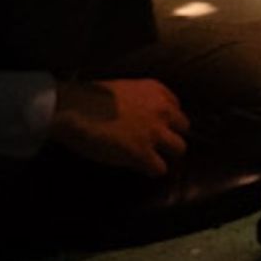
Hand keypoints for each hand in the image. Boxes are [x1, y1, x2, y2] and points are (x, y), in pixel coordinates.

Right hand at [49, 76, 187, 174]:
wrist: (76, 109)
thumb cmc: (89, 98)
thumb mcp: (122, 89)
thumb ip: (137, 100)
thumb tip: (136, 113)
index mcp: (155, 90)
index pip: (176, 107)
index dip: (166, 119)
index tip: (156, 126)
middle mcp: (162, 110)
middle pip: (183, 128)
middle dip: (172, 136)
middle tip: (157, 144)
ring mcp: (154, 132)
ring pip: (179, 148)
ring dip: (166, 154)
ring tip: (153, 159)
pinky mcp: (143, 153)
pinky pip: (160, 168)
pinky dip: (152, 170)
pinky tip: (143, 169)